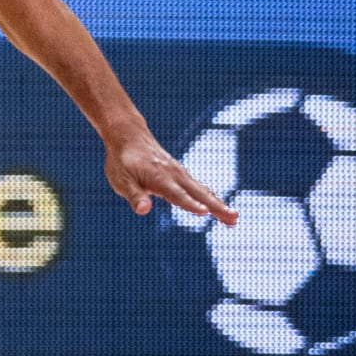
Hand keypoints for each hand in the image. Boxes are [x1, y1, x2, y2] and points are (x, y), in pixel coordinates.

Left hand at [106, 128, 236, 224]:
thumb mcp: (121, 180)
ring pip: (202, 191)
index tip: (205, 212)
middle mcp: (174, 175)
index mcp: (159, 178)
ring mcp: (180, 174)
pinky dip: (211, 197)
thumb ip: (134, 196)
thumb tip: (143, 210)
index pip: (177, 194)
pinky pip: (199, 187)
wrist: (129, 136)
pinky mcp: (181, 174)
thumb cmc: (122, 161)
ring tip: (233, 218)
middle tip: (234, 219)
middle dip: (217, 207)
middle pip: (198, 193)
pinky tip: (219, 206)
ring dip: (219, 204)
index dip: (190, 204)